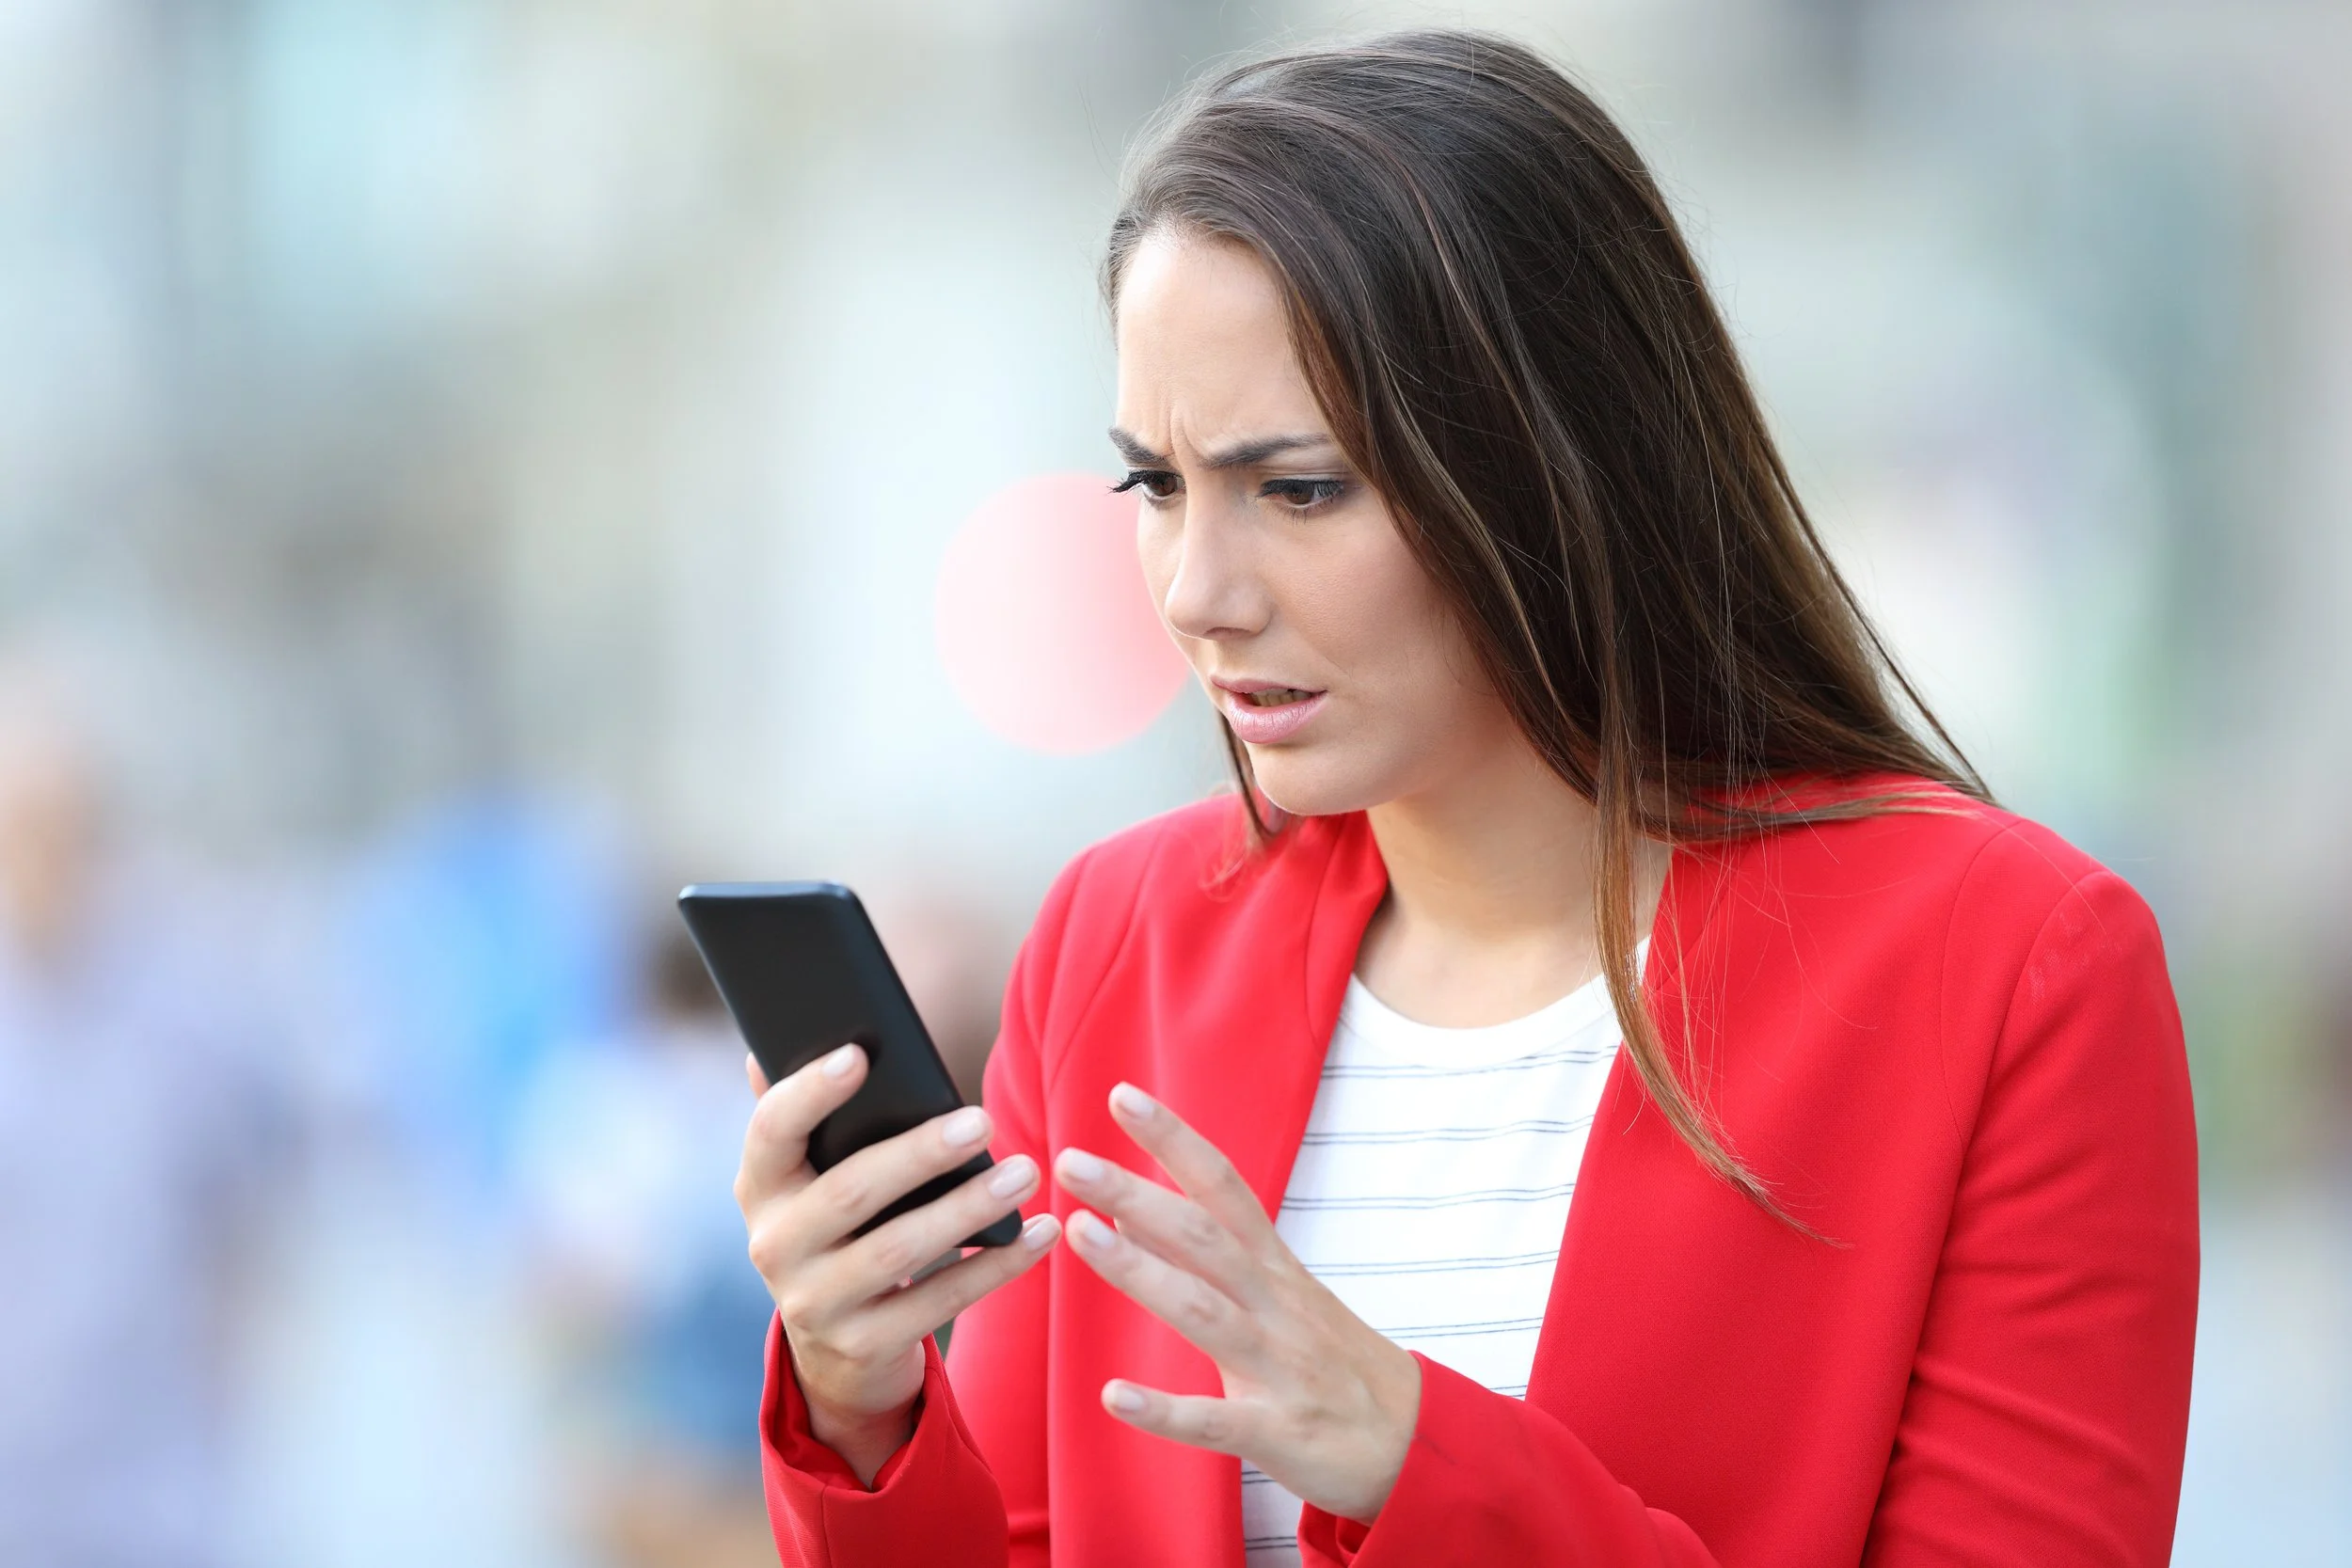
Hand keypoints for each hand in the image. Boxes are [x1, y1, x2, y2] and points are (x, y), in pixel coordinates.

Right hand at [736, 1046, 1060, 1483]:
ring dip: (968, 1208)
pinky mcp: (863, 1345)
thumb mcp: (809, 1182)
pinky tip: (1039, 1234)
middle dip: (920, 1155)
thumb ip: (800, 1121)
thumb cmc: (837, 1231)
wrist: (836, 1350)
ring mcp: (814, 1303)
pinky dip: (995, 1267)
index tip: (858, 1055)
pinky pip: (939, 1302)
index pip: (771, 1132)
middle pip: (850, 1192)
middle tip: (983, 1121)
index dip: (809, 1094)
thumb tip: (764, 1047)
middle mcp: (774, 1246)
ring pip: (898, 1251)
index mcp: (761, 1187)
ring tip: (1025, 1172)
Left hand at [1053, 1083, 1420, 1522]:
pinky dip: (1163, 1410)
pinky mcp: (1277, 1430)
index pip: (1222, 1186)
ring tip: (1077, 1234)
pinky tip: (1113, 1397)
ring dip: (1138, 1270)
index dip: (1174, 1139)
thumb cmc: (1334, 1361)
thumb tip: (1129, 1215)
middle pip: (1202, 1235)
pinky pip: (1215, 1421)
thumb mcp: (1280, 1295)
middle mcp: (1276, 1304)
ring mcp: (1278, 1366)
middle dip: (1137, 1193)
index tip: (1121, 1095)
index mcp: (1275, 1268)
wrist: (1417, 1440)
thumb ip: (1207, 1257)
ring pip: (1202, 1309)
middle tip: (1070, 1159)